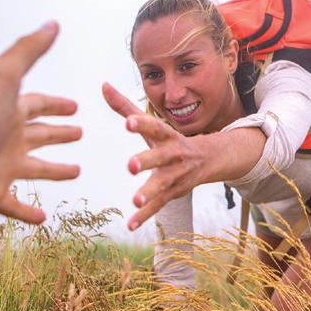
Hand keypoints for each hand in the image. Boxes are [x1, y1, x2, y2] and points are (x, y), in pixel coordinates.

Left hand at [0, 22, 80, 222]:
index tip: (75, 106)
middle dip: (59, 133)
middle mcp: (6, 137)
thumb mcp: (3, 76)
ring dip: (54, 170)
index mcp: (10, 111)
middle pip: (39, 134)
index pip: (39, 104)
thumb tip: (52, 24)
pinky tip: (43, 219)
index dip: (57, 105)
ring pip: (34, 169)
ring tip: (75, 172)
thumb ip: (28, 51)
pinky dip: (27, 211)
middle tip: (79, 134)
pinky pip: (13, 203)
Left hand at [102, 83, 203, 230]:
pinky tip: (130, 225)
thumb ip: (125, 106)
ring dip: (150, 192)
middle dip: (147, 161)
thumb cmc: (169, 139)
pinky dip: (145, 216)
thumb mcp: (151, 124)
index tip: (127, 122)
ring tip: (135, 200)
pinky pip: (159, 206)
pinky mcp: (173, 193)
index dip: (142, 124)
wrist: (208, 159)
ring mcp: (175, 176)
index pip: (155, 127)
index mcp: (166, 135)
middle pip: (160, 157)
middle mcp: (174, 155)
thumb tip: (103, 84)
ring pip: (162, 184)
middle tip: (130, 165)